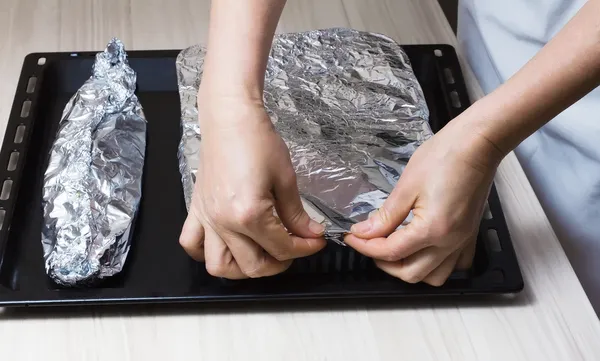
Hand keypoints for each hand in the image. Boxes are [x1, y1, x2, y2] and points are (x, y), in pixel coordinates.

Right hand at [179, 95, 326, 278]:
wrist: (230, 118)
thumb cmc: (258, 140)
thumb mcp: (286, 178)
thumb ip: (296, 213)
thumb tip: (310, 233)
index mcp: (249, 214)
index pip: (281, 247)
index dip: (304, 248)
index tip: (317, 240)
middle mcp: (224, 223)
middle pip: (253, 265)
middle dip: (279, 263)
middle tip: (294, 248)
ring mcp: (207, 218)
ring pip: (219, 266)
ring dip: (242, 268)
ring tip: (261, 254)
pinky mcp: (196, 209)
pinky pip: (191, 243)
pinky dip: (205, 252)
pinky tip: (226, 244)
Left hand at [344, 119, 503, 285]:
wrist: (478, 143)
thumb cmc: (444, 157)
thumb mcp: (407, 186)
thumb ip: (386, 216)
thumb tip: (365, 232)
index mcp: (432, 229)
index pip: (391, 252)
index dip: (365, 246)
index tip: (352, 236)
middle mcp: (450, 242)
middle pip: (411, 273)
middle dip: (384, 264)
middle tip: (369, 244)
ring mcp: (463, 241)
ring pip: (434, 277)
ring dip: (410, 269)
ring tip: (394, 251)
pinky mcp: (470, 234)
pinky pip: (455, 265)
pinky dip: (436, 265)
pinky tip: (423, 250)